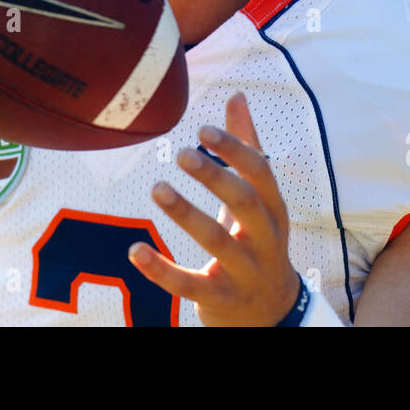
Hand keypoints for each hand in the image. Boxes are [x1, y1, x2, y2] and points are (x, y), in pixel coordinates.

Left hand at [128, 92, 301, 325]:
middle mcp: (265, 240)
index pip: (261, 173)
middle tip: (182, 155)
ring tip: (157, 188)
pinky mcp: (219, 299)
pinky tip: (134, 250)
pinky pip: (189, 285)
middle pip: (246, 203)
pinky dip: (161, 270)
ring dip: (186, 214)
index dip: (235, 150)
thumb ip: (248, 146)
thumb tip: (237, 96)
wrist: (269, 313)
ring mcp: (244, 272)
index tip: (203, 130)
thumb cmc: (257, 240)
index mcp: (275, 210)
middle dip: (216, 177)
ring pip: (217, 242)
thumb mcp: (259, 199)